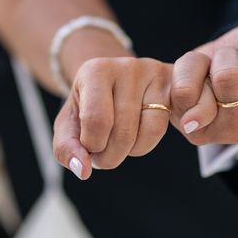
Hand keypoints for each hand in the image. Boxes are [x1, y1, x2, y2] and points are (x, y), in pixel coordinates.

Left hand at [53, 57, 172, 179]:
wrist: (109, 84)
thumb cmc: (86, 107)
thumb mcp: (67, 125)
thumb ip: (66, 148)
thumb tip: (83, 170)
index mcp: (95, 71)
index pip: (97, 120)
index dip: (92, 145)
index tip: (87, 145)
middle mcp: (127, 67)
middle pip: (124, 131)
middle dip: (109, 156)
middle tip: (102, 152)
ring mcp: (154, 74)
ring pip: (150, 131)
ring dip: (131, 151)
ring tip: (118, 143)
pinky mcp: (172, 86)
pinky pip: (166, 127)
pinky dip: (148, 143)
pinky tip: (136, 138)